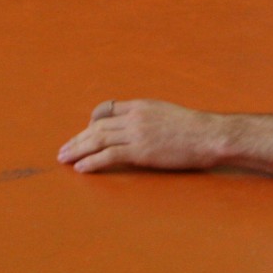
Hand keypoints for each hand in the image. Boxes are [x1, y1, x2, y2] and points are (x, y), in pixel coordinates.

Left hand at [58, 98, 223, 173]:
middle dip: (77, 139)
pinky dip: (91, 161)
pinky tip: (81, 168)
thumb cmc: (194, 129)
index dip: (91, 122)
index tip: (84, 134)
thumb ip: (150, 118)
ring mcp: (137, 133)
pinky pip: (108, 155)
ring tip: (65, 159)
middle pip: (97, 126)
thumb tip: (139, 129)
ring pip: (98, 140)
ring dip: (78, 150)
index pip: (107, 110)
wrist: (208, 136)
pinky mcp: (140, 151)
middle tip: (64, 150)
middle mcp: (136, 117)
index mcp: (143, 105)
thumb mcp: (168, 114)